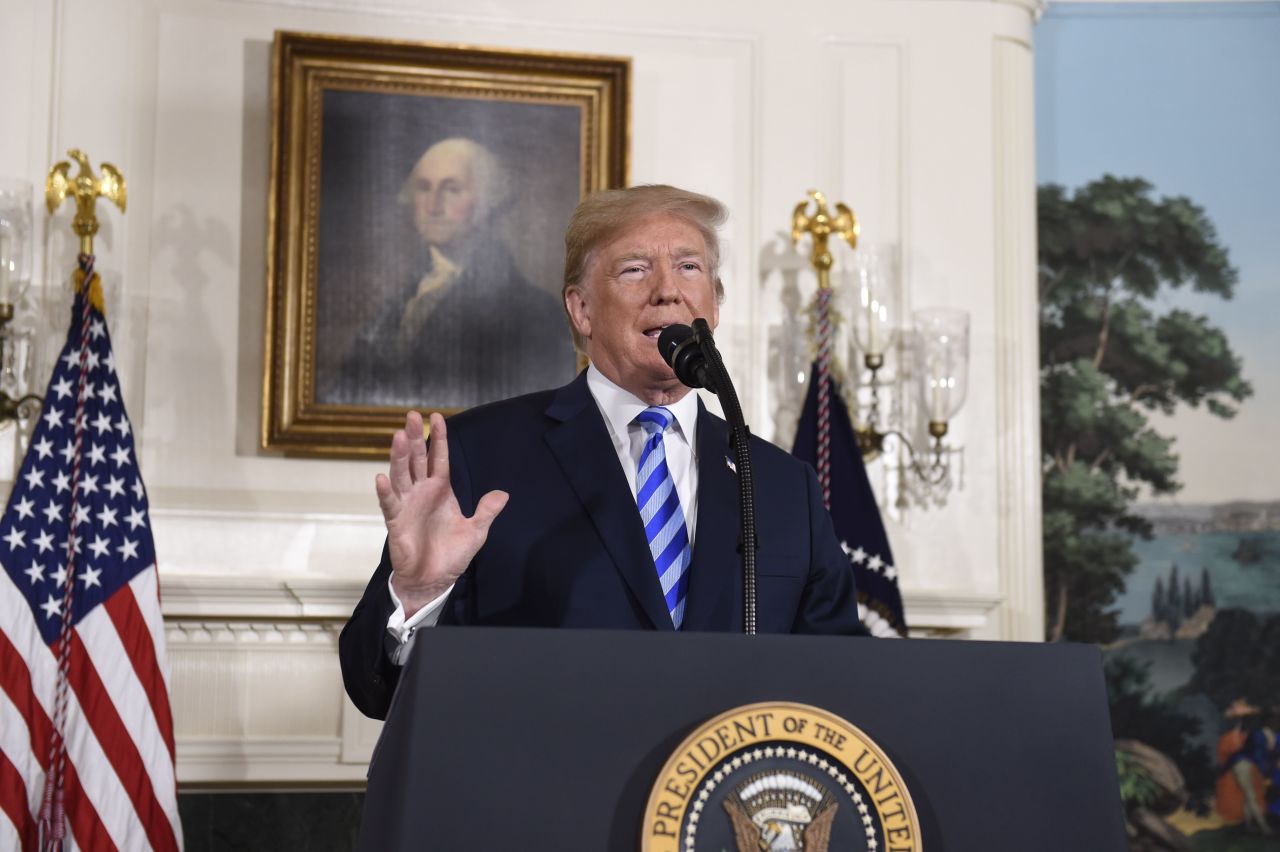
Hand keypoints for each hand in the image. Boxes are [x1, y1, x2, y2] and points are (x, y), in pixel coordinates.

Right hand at [375, 411, 508, 616]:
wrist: (434, 580)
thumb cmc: (451, 555)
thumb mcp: (476, 531)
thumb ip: (487, 511)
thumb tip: (503, 493)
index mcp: (441, 490)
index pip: (439, 458)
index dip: (438, 438)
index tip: (437, 417)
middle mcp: (422, 492)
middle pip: (417, 459)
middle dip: (415, 437)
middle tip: (411, 415)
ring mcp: (407, 505)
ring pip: (402, 475)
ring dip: (400, 456)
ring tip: (399, 437)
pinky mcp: (396, 522)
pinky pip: (389, 504)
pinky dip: (385, 491)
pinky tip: (381, 477)